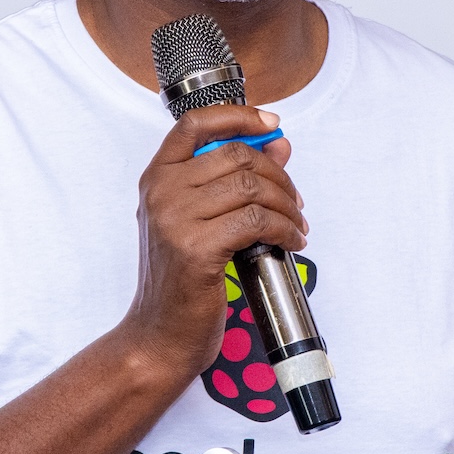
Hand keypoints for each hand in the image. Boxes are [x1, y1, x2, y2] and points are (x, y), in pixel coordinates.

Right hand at [125, 104, 307, 379]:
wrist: (157, 337)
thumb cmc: (180, 282)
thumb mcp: (200, 222)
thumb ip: (233, 180)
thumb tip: (279, 144)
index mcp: (156, 178)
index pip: (196, 123)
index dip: (239, 116)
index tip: (272, 124)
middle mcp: (161, 191)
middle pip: (236, 155)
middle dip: (278, 175)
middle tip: (295, 200)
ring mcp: (175, 218)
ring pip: (252, 187)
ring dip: (287, 205)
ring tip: (296, 225)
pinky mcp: (196, 248)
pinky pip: (257, 221)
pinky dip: (284, 229)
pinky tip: (291, 241)